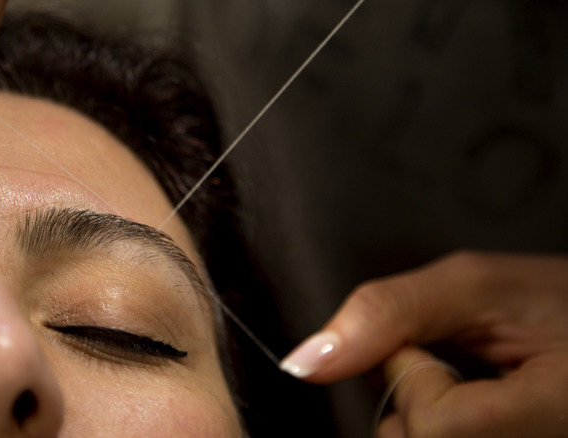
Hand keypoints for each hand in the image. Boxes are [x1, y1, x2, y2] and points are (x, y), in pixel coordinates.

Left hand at [280, 251, 567, 437]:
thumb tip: (305, 363)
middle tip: (446, 368)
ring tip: (464, 391)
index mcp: (559, 417)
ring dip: (418, 423)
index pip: (436, 427)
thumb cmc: (564, 304)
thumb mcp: (479, 288)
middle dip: (407, 404)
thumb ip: (389, 314)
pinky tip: (461, 413)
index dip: (412, 377)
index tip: (425, 346)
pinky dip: (433, 432)